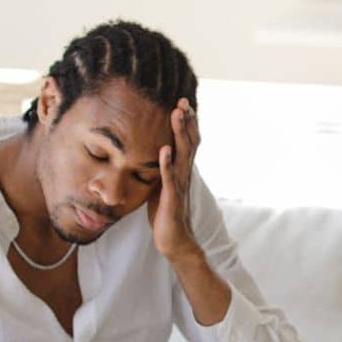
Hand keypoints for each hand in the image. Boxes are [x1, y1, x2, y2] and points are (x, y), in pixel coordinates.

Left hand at [149, 97, 202, 262]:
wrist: (174, 240)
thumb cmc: (165, 213)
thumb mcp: (161, 184)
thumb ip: (161, 168)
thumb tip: (153, 152)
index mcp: (181, 170)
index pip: (188, 142)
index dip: (187, 123)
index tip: (183, 103)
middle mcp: (184, 174)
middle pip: (189, 142)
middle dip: (186, 121)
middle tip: (183, 100)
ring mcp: (179, 185)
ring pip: (182, 155)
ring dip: (179, 134)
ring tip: (176, 114)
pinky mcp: (171, 198)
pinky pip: (169, 178)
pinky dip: (167, 163)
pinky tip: (164, 150)